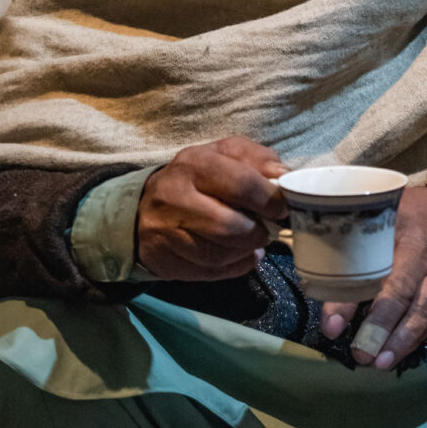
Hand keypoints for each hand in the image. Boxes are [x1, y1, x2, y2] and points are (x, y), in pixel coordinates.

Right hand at [136, 136, 287, 280]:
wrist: (143, 208)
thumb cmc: (196, 178)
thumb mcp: (224, 155)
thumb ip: (256, 159)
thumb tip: (283, 176)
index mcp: (194, 163)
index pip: (241, 184)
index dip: (269, 200)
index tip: (281, 207)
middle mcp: (175, 197)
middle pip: (230, 227)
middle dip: (258, 232)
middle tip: (269, 229)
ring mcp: (166, 232)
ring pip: (219, 255)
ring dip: (246, 251)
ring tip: (254, 240)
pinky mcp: (164, 261)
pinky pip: (210, 273)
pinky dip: (235, 267)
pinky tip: (240, 255)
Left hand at [321, 186, 426, 369]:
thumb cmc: (410, 212)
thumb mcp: (383, 212)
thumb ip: (356, 237)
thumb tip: (317, 269)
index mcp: (400, 232)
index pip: (372, 268)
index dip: (350, 299)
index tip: (332, 325)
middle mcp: (423, 256)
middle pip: (401, 293)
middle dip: (379, 326)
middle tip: (359, 353)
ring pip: (423, 311)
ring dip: (401, 340)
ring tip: (379, 362)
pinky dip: (417, 338)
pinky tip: (398, 353)